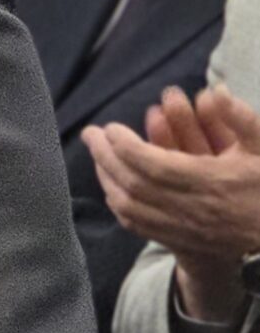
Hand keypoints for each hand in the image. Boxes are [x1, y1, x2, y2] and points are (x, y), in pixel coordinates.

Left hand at [82, 83, 259, 276]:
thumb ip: (241, 118)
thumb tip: (215, 90)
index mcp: (212, 182)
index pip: (154, 166)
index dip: (126, 146)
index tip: (110, 127)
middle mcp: (194, 209)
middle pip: (135, 186)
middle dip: (106, 158)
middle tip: (90, 134)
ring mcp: (186, 230)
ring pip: (131, 209)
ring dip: (108, 181)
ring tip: (97, 157)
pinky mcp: (183, 242)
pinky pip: (140, 227)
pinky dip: (119, 206)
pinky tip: (112, 188)